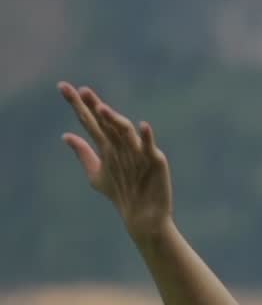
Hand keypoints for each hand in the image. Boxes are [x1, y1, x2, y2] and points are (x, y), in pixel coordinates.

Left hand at [58, 82, 172, 240]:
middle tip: (83, 92)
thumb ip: (83, 154)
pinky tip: (142, 126)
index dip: (77, 105)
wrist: (142, 216)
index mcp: (108, 145)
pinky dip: (147, 138)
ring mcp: (139, 151)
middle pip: (106, 122)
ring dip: (114, 120)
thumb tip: (66, 136)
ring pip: (124, 132)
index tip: (63, 87)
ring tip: (101, 109)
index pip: (90, 121)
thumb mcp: (97, 175)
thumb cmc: (121, 194)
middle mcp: (122, 144)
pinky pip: (149, 148)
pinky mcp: (155, 162)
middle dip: (95, 107)